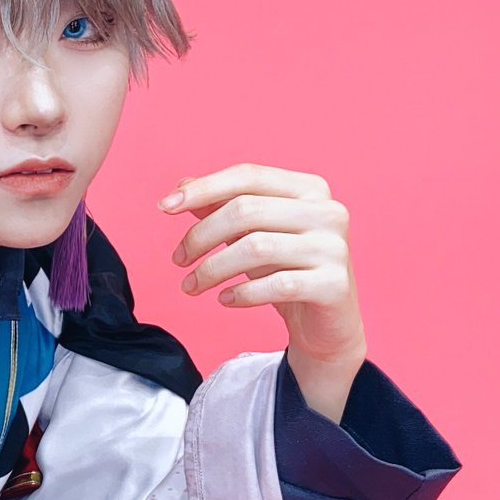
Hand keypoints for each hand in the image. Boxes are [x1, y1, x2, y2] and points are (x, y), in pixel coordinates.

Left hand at [157, 163, 366, 387]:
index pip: (247, 176)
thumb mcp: (250, 234)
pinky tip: (224, 299)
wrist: (326, 323)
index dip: (203, 188)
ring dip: (212, 269)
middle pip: (246, 210)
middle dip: (201, 236)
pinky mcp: (335, 285)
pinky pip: (276, 285)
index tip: (164, 206)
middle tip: (178, 260)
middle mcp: (328, 212)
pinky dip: (241, 293)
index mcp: (309, 188)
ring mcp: (334, 248)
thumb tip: (182, 186)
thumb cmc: (284, 269)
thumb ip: (220, 206)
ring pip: (256, 248)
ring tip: (191, 286)